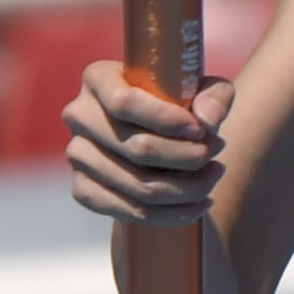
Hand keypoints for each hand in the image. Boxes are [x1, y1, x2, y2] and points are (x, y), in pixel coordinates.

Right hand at [66, 57, 229, 229]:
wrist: (154, 136)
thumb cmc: (177, 103)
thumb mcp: (200, 88)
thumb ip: (213, 95)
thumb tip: (209, 120)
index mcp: (98, 79)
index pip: (125, 103)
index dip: (166, 120)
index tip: (201, 130)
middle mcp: (79, 115)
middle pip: (137, 148)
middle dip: (187, 157)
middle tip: (216, 153)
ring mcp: (77, 155)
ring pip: (138, 185)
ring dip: (187, 187)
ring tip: (214, 175)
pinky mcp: (83, 189)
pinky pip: (127, 211)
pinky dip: (171, 214)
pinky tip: (199, 204)